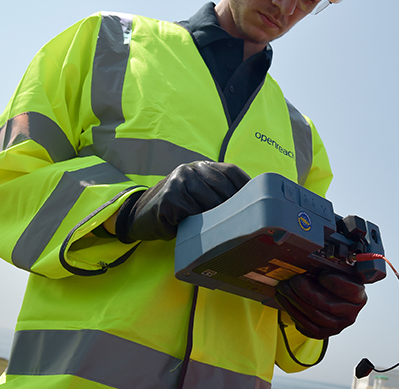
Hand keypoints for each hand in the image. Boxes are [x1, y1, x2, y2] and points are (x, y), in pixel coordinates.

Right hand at [114, 161, 249, 242]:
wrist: (140, 214)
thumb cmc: (178, 208)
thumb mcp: (198, 194)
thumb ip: (219, 193)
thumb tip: (254, 205)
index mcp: (203, 166)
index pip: (232, 172)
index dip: (247, 188)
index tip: (258, 205)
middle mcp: (192, 168)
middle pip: (225, 188)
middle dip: (235, 209)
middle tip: (241, 225)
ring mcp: (180, 180)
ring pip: (211, 202)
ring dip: (217, 220)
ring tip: (219, 231)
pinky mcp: (170, 196)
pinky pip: (193, 213)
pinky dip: (197, 225)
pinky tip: (194, 229)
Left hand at [275, 271, 366, 339]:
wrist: (333, 301)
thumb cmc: (334, 284)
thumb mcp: (338, 274)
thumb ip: (331, 270)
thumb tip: (312, 263)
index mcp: (358, 296)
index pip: (350, 290)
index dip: (334, 282)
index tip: (320, 275)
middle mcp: (350, 313)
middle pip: (325, 304)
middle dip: (304, 291)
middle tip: (292, 281)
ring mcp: (337, 326)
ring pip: (312, 316)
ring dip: (294, 301)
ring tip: (284, 290)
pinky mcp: (323, 333)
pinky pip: (306, 326)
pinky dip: (293, 313)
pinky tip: (286, 302)